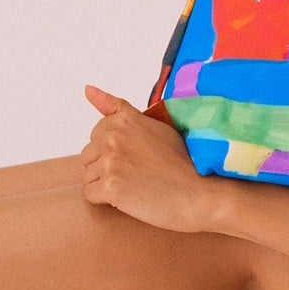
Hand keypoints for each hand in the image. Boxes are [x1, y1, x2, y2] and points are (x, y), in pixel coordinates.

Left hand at [81, 87, 215, 233]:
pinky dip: (106, 201)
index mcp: (124, 120)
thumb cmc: (183, 162)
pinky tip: (130, 198)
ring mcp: (111, 161)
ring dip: (106, 184)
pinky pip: (91, 194)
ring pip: (89, 176)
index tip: (137, 157)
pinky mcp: (111, 187)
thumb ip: (118, 108)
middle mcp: (114, 136)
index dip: (115, 150)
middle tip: (138, 174)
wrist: (202, 193)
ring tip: (136, 186)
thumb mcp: (153, 125)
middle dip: (107, 168)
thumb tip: (86, 88)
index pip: (96, 135)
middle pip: (89, 156)